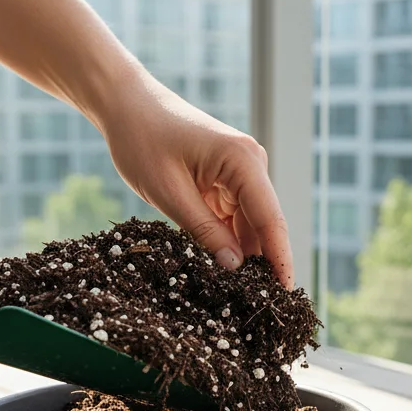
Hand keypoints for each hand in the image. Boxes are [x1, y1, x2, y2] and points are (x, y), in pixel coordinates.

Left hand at [99, 75, 294, 288]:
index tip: (286, 294)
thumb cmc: (142, 140)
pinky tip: (220, 266)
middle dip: (261, 263)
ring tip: (236, 293)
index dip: (280, 259)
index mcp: (242, 160)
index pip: (271, 219)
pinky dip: (226, 240)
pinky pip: (233, 216)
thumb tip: (234, 268)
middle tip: (258, 305)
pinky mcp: (226, 178)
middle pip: (264, 224)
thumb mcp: (168, 193)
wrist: (125, 105)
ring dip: (242, 254)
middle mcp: (250, 163)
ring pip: (248, 224)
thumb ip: (204, 231)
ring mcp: (239, 170)